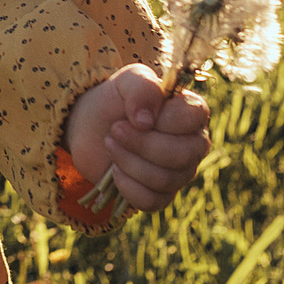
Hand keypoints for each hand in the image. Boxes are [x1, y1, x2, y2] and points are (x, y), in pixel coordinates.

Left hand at [64, 64, 211, 214]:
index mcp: (191, 112)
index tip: (135, 116)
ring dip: (127, 161)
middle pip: (181, 155)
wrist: (89, 129)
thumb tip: (146, 121)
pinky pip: (152, 201)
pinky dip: (126, 186)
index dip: (163, 119)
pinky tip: (114, 170)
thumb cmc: (114, 101)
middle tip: (114, 130)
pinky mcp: (162, 195)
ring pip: (164, 179)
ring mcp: (180, 173)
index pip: (194, 117)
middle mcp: (194, 144)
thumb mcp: (125, 82)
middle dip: (140, 144)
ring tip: (110, 144)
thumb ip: (142, 87)